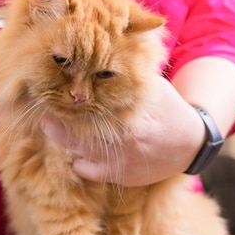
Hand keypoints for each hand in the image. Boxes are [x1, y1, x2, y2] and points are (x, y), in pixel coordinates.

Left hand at [41, 74, 204, 185]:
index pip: (90, 108)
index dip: (66, 104)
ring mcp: (121, 161)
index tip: (49, 97)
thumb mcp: (152, 85)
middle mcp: (125, 140)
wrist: (190, 143)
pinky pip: (84, 170)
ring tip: (56, 130)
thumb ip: (125, 74)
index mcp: (131, 113)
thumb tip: (93, 58)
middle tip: (43, 118)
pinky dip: (77, 160)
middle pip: (78, 133)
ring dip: (65, 142)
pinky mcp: (119, 177)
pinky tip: (77, 149)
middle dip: (57, 126)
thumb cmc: (167, 108)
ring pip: (77, 153)